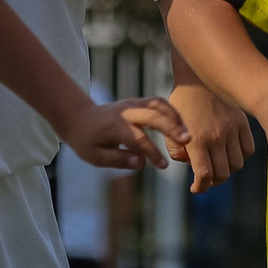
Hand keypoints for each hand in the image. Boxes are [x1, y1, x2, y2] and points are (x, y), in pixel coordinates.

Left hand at [64, 96, 187, 170]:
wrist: (80, 118)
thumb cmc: (87, 141)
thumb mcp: (96, 157)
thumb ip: (118, 160)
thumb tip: (141, 163)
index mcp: (114, 126)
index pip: (138, 138)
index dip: (152, 152)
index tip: (164, 166)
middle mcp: (126, 111)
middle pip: (153, 115)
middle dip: (172, 127)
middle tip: (188, 141)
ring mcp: (133, 103)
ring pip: (159, 104)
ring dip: (175, 118)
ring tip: (188, 134)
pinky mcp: (139, 102)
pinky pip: (159, 103)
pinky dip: (172, 112)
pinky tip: (181, 126)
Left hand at [170, 80, 255, 193]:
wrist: (197, 78)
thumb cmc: (180, 104)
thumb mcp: (169, 128)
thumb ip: (176, 151)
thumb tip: (191, 165)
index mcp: (197, 140)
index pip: (205, 175)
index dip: (201, 187)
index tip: (196, 188)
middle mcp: (216, 137)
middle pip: (222, 174)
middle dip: (213, 181)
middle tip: (206, 177)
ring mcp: (232, 130)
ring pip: (237, 165)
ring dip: (227, 169)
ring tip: (218, 163)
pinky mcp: (242, 123)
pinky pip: (248, 150)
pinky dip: (241, 155)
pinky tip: (230, 150)